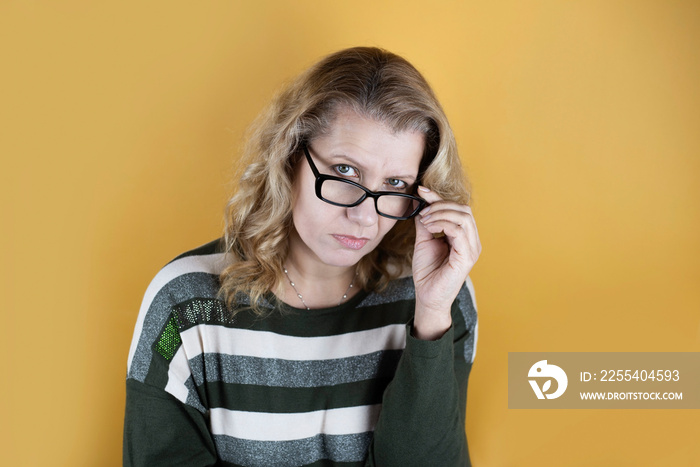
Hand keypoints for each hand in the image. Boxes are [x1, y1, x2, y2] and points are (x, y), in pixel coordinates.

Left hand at [412, 186, 480, 339]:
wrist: (427, 296)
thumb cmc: (428, 271)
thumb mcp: (424, 239)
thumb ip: (424, 221)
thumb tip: (418, 201)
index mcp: (464, 236)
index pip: (457, 209)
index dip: (439, 197)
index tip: (421, 190)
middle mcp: (472, 241)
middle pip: (463, 209)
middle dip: (441, 205)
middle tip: (423, 211)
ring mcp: (472, 249)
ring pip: (463, 217)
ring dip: (441, 214)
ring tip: (425, 221)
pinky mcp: (467, 257)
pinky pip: (460, 231)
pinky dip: (442, 224)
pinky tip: (429, 228)